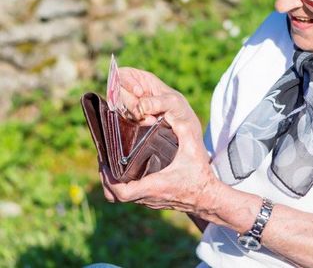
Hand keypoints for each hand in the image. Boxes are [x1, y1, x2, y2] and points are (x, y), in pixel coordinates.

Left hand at [100, 92, 221, 215]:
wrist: (208, 197)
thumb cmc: (200, 175)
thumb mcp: (192, 149)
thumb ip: (183, 130)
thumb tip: (170, 111)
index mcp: (153, 185)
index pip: (122, 192)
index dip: (109, 179)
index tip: (105, 163)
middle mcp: (147, 196)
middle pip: (114, 196)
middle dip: (105, 179)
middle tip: (104, 160)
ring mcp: (148, 201)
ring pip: (119, 197)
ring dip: (112, 183)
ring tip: (111, 163)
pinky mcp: (151, 200)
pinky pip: (129, 196)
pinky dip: (122, 185)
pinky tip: (126, 170)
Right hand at [117, 67, 177, 124]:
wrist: (183, 124)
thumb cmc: (179, 107)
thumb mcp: (173, 101)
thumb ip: (158, 102)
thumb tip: (141, 106)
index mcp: (143, 79)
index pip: (123, 74)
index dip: (127, 82)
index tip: (139, 92)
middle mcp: (134, 90)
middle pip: (118, 91)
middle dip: (130, 102)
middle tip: (142, 110)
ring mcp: (131, 103)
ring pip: (120, 106)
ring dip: (134, 113)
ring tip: (151, 118)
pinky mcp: (131, 117)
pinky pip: (126, 118)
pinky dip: (136, 121)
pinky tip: (149, 122)